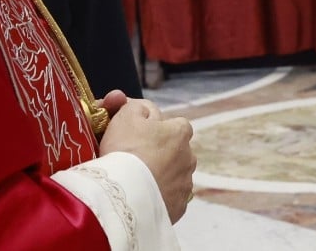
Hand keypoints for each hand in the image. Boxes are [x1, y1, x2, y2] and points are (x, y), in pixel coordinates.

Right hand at [98, 93, 197, 222]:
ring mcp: (185, 184)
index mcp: (181, 133)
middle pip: (175, 152)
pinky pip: (169, 198)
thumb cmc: (126, 150)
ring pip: (173, 176)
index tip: (139, 136)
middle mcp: (189, 158)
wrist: (126, 195)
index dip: (156, 129)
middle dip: (159, 154)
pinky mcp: (178, 207)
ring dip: (160, 176)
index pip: (175, 125)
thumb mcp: (127, 115)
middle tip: (134, 160)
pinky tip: (141, 197)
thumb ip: (138, 106)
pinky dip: (158, 197)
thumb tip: (145, 109)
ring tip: (136, 181)